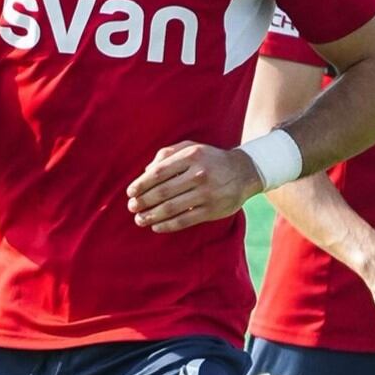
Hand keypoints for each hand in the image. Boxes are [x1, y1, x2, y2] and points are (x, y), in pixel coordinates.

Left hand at [125, 141, 263, 232]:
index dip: (141, 184)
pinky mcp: (212, 210)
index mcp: (191, 156)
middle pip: (162, 192)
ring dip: (151, 216)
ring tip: (139, 219)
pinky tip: (156, 227)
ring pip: (171, 208)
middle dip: (143, 201)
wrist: (244, 171)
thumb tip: (146, 172)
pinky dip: (167, 225)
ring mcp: (206, 193)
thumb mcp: (191, 148)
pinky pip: (184, 221)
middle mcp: (198, 174)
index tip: (130, 192)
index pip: (158, 173)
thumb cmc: (209, 159)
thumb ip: (167, 154)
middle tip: (132, 207)